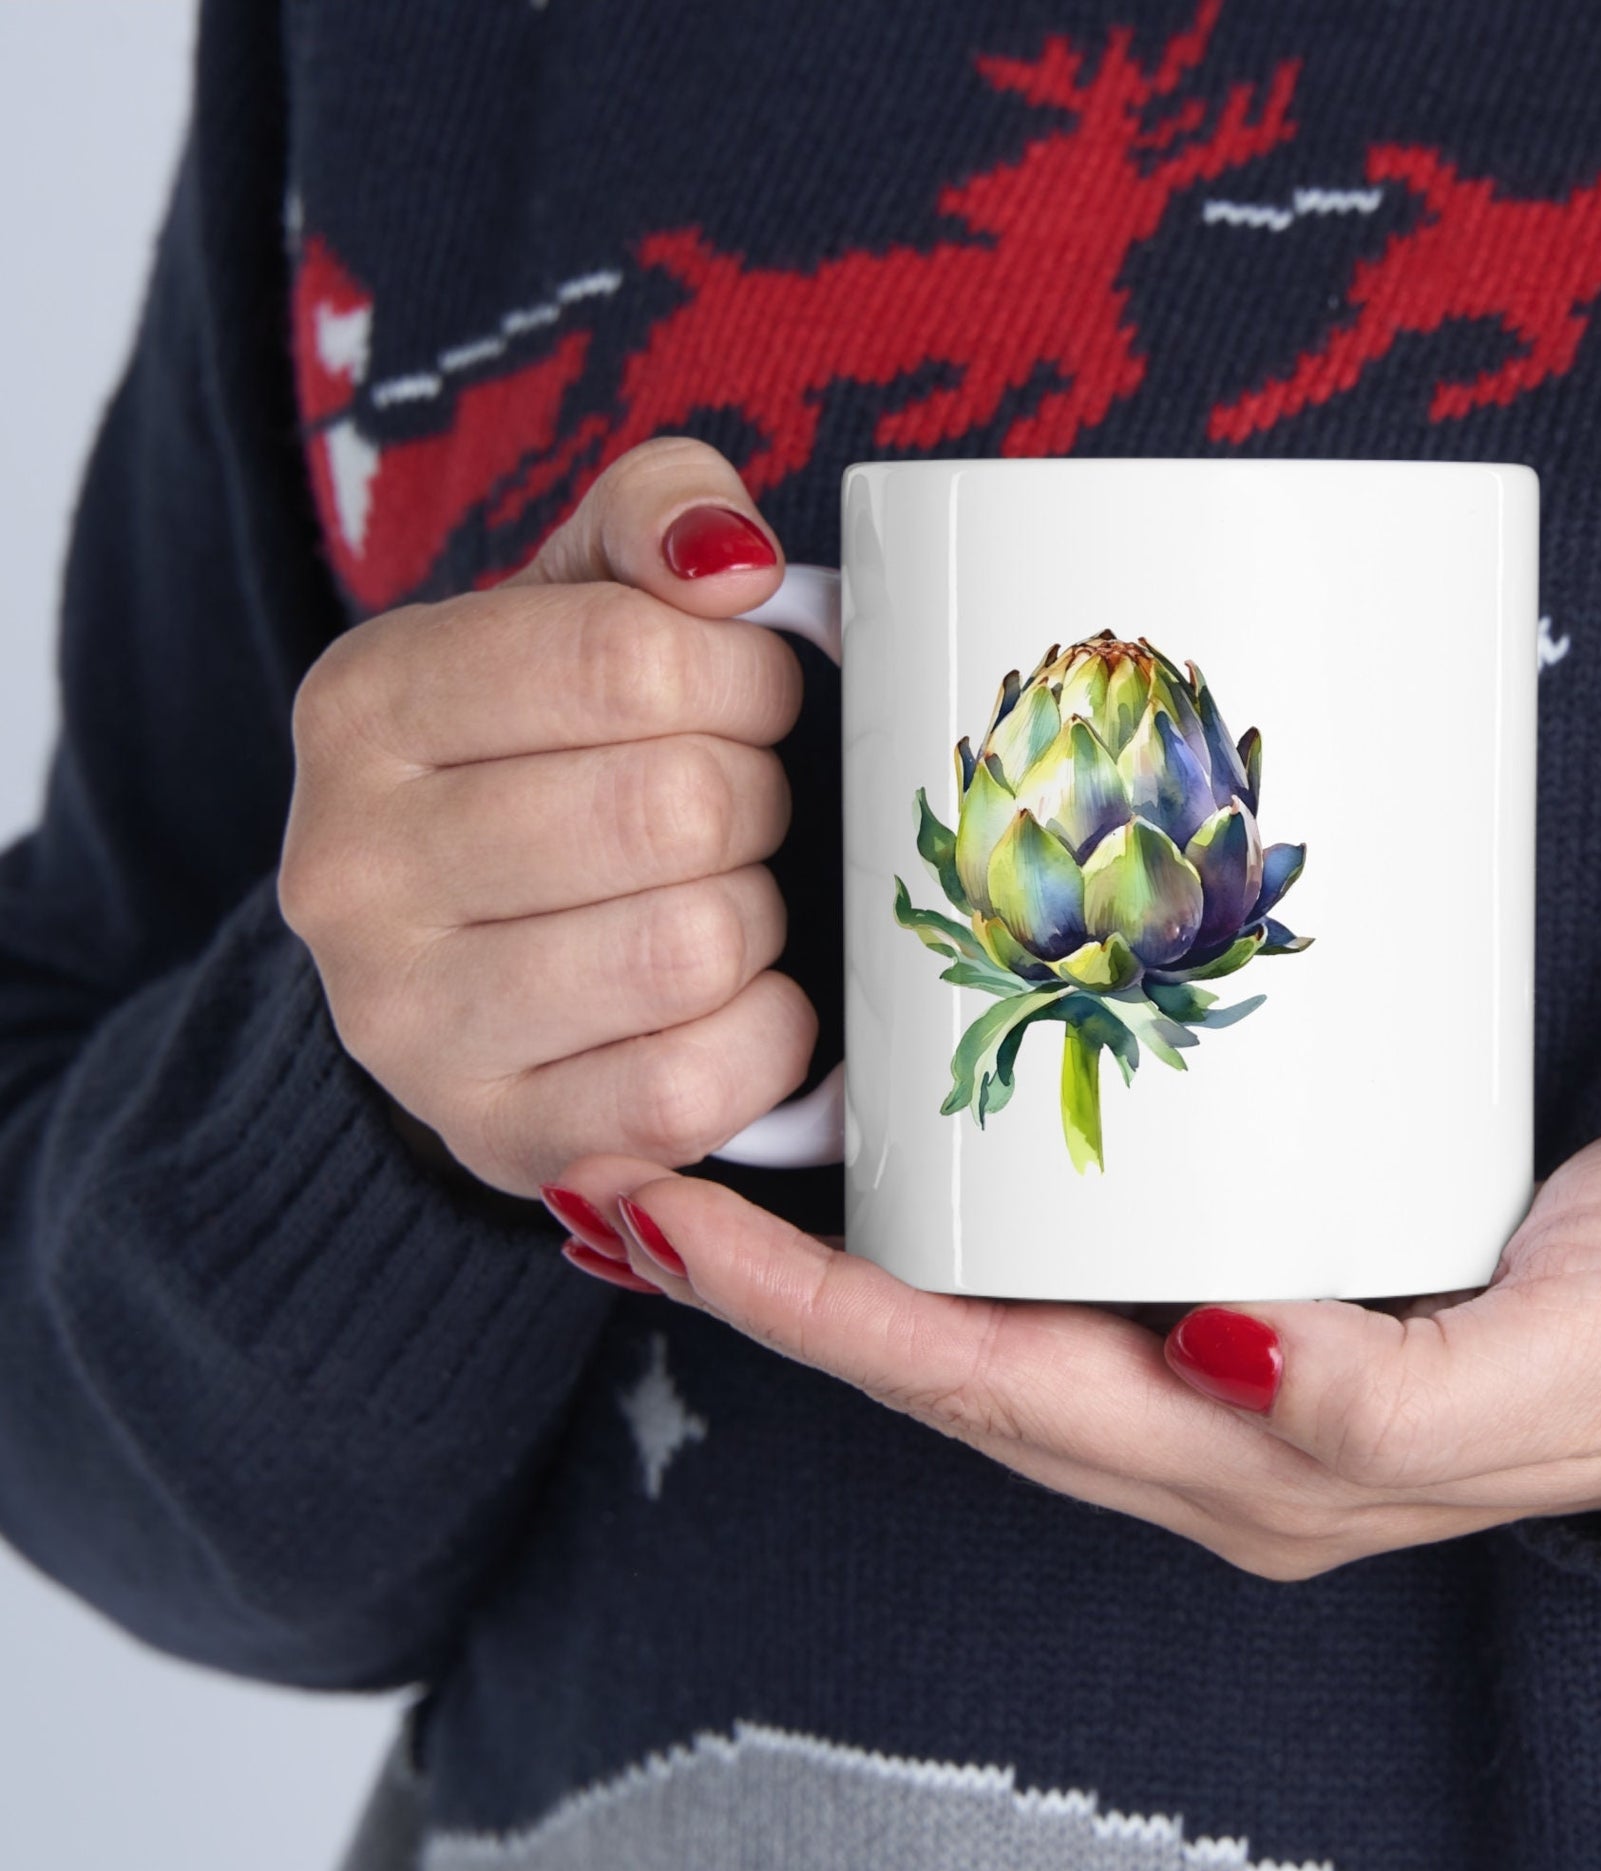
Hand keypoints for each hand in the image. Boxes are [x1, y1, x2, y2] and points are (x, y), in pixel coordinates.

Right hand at [279, 438, 815, 1195]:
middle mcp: (352, 869)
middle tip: (740, 808)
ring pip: (692, 947)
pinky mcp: (498, 1138)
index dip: (746, 677)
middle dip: (757, 799)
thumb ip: (656, 517)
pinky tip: (736, 1001)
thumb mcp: (578, 600)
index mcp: (366, 703)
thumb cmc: (549, 758)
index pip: (628, 658)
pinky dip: (764, 1037)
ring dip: (757, 918)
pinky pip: (694, 1088)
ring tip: (723, 898)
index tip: (753, 698)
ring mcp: (409, 1024)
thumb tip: (731, 561)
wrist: (465, 955)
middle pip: (675, 808)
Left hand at [547, 1114, 1600, 1578]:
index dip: (813, 1314)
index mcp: (1256, 1461)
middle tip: (622, 1166)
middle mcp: (1206, 1417)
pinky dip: (950, 1210)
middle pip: (939, 1355)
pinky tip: (902, 1138)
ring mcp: (1222, 1349)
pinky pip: (1059, 1255)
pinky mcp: (1258, 1263)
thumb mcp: (1570, 1364)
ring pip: (982, 1309)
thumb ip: (1397, 1399)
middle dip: (769, 1282)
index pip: (981, 1386)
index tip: (664, 1217)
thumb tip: (1226, 1353)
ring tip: (703, 1147)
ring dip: (835, 1249)